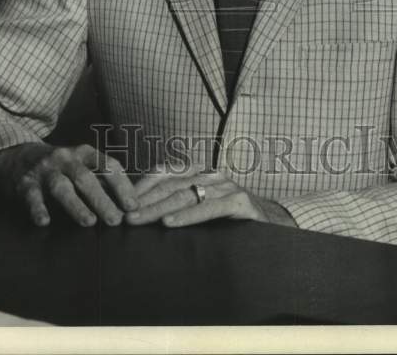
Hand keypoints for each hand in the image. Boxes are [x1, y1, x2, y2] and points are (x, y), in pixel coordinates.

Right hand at [0, 142, 138, 227]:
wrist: (16, 157)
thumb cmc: (59, 167)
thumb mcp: (81, 164)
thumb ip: (102, 179)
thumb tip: (132, 202)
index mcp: (84, 153)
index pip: (108, 165)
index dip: (122, 185)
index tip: (133, 206)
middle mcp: (66, 158)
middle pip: (86, 178)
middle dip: (102, 199)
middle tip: (116, 220)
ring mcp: (45, 170)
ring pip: (62, 187)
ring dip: (76, 205)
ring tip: (90, 222)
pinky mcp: (25, 184)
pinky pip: (32, 197)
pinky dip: (38, 209)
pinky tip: (44, 222)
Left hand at [125, 167, 295, 228]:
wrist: (275, 224)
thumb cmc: (232, 219)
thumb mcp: (204, 207)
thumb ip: (181, 205)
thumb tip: (143, 215)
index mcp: (200, 172)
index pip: (165, 172)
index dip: (142, 184)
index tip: (121, 201)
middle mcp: (210, 174)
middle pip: (170, 185)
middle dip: (144, 201)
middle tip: (123, 217)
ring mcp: (225, 187)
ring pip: (185, 195)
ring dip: (158, 209)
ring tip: (138, 221)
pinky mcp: (239, 203)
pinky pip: (209, 208)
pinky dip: (188, 216)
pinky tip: (170, 224)